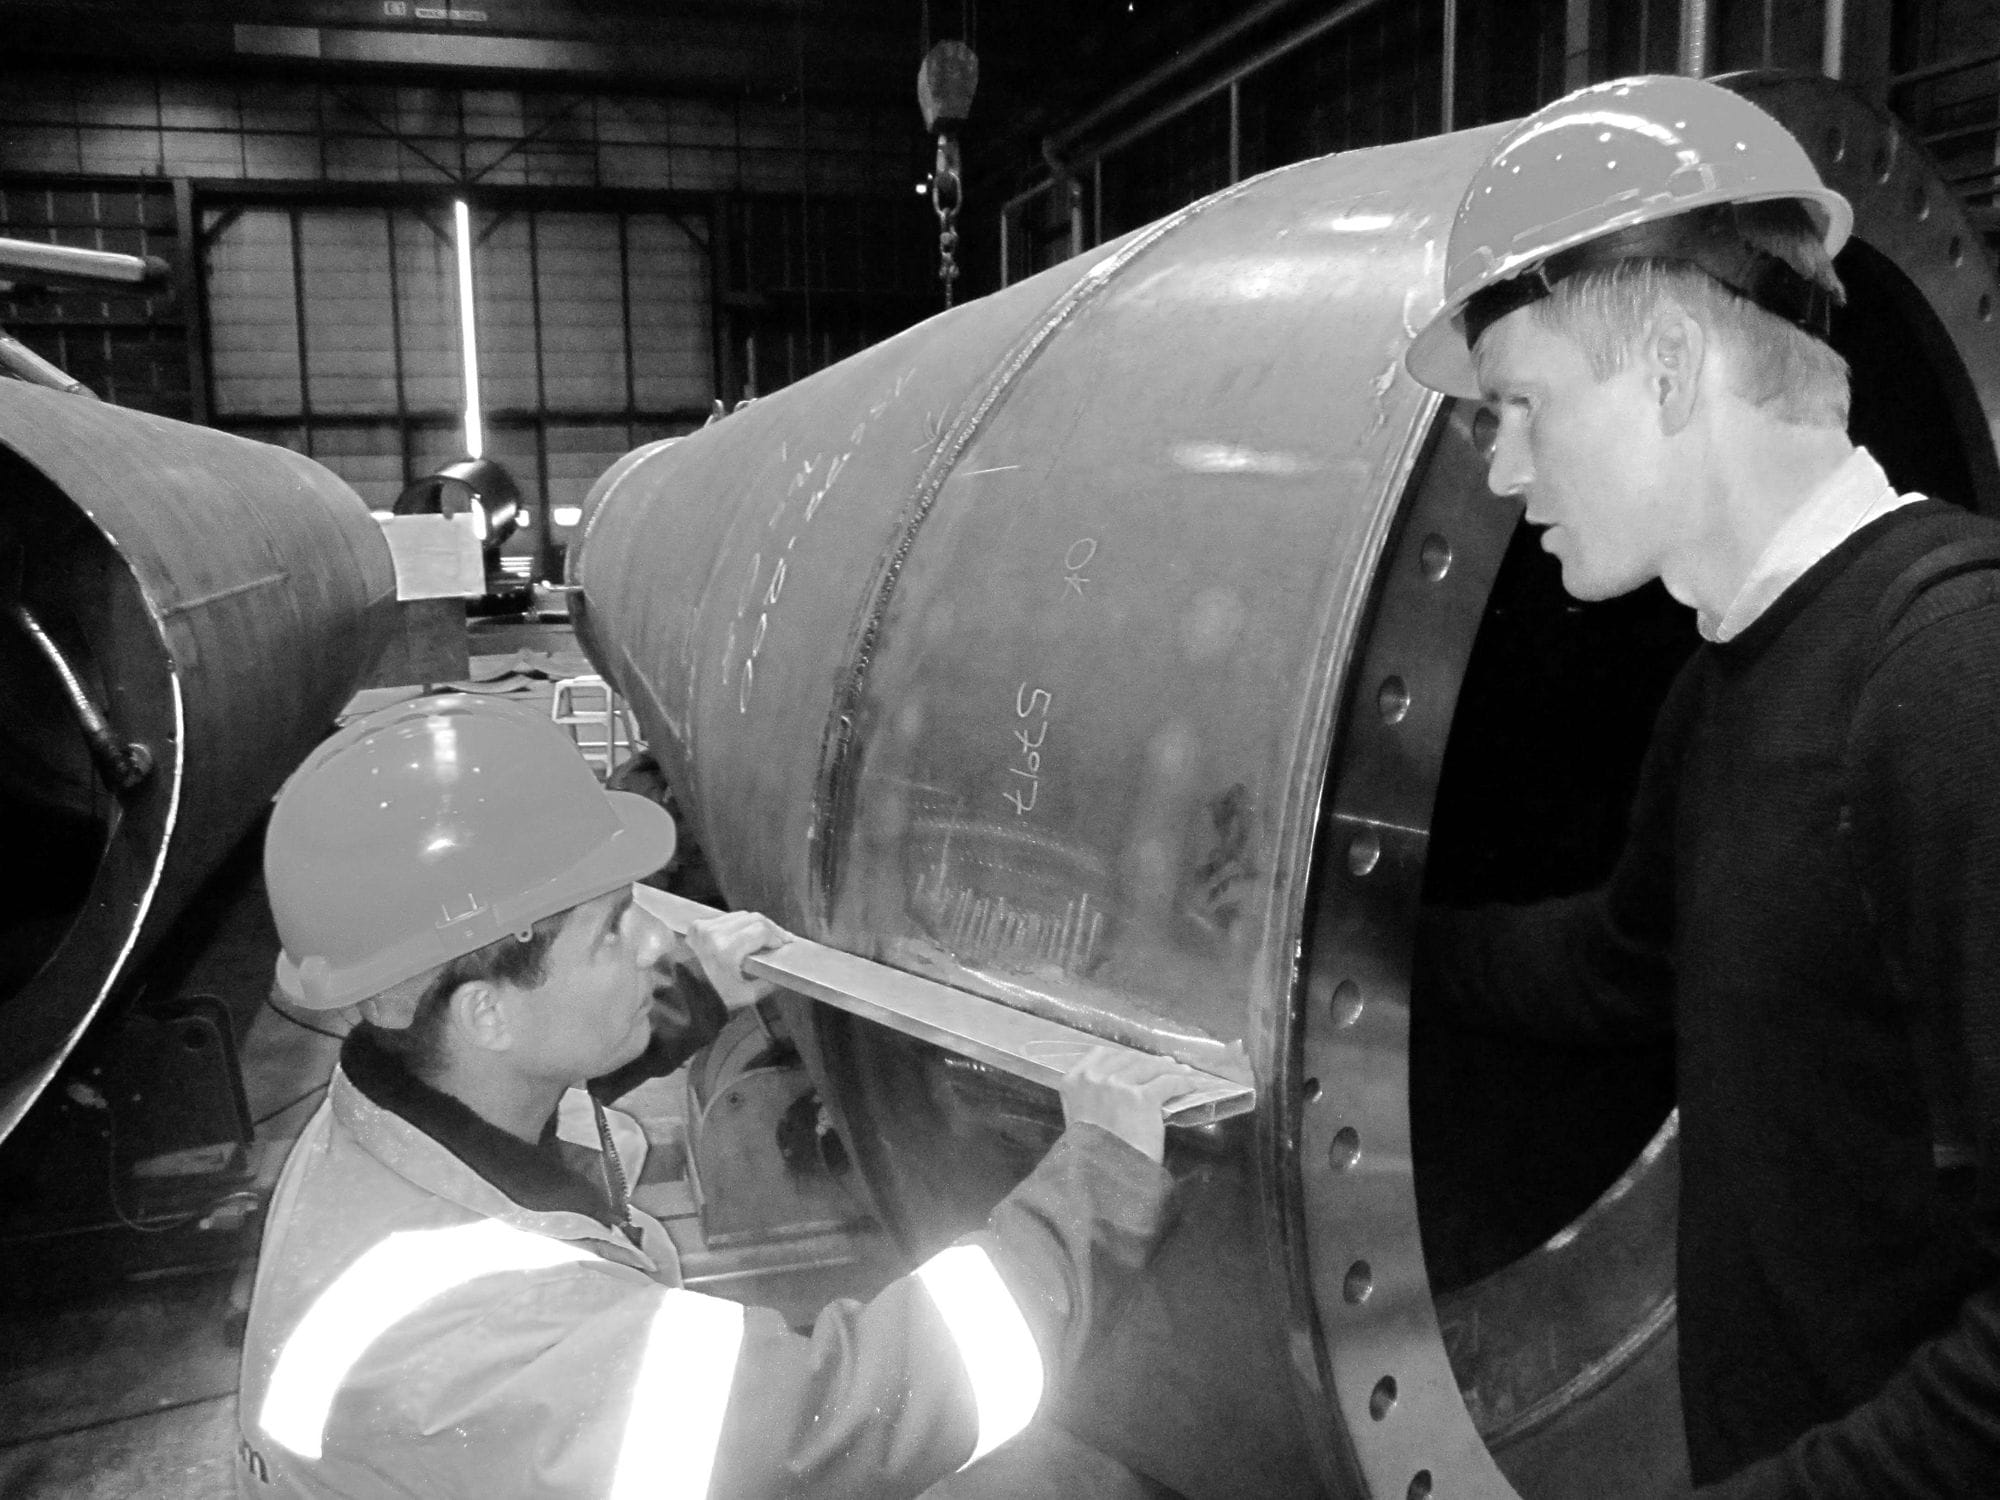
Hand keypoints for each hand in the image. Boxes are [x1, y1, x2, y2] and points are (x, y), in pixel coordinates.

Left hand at [684, 910, 789, 1010]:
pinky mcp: (698, 926)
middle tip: (781, 939)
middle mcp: (714, 933)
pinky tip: (746, 934)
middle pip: (754, 919)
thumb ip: (769, 981)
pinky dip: (739, 925)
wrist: (683, 996)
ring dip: (756, 925)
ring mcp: (704, 927)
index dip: (778, 937)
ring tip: (766, 937)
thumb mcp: (748, 994)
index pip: (762, 931)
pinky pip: (727, 918)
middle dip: (771, 928)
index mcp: (726, 950)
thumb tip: (783, 969)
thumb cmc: (713, 998)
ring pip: (742, 916)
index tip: (785, 945)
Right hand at [1057, 1047, 1206, 1163]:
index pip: (1102, 1053)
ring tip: (1182, 1072)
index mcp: (1073, 1081)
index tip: (1137, 1061)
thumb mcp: (1079, 1117)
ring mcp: (1118, 1085)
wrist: (1101, 1176)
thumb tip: (1121, 1085)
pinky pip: (1169, 1082)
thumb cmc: (1090, 1153)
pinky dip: (1182, 1082)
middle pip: (1130, 1058)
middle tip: (1165, 1066)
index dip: (1124, 1056)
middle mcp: (1094, 1077)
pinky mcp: (1143, 1097)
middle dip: (1149, 1061)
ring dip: (1170, 1068)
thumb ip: (1091, 1096)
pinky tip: (1189, 1086)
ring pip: (1151, 1066)